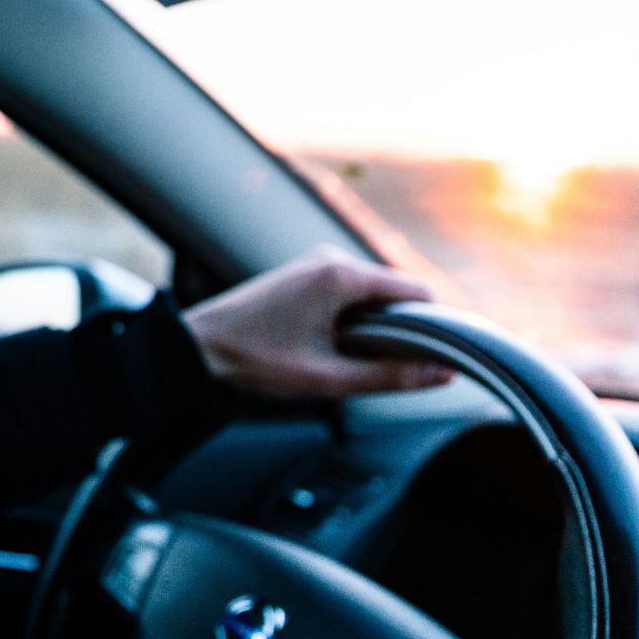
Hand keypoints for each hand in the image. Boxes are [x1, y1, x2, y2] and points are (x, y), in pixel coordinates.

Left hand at [182, 248, 454, 398]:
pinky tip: (334, 347)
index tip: (432, 358)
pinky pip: (348, 294)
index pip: (416, 291)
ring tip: (351, 360)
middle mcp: (330, 259)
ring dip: (374, 326)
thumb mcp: (328, 379)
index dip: (433, 326)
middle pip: (395, 292)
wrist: (196, 349)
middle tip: (384, 368)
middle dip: (400, 329)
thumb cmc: (254, 362)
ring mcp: (314, 264)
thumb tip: (442, 375)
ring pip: (371, 295)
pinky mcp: (303, 276)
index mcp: (340, 275)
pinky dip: (353, 319)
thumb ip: (390, 376)